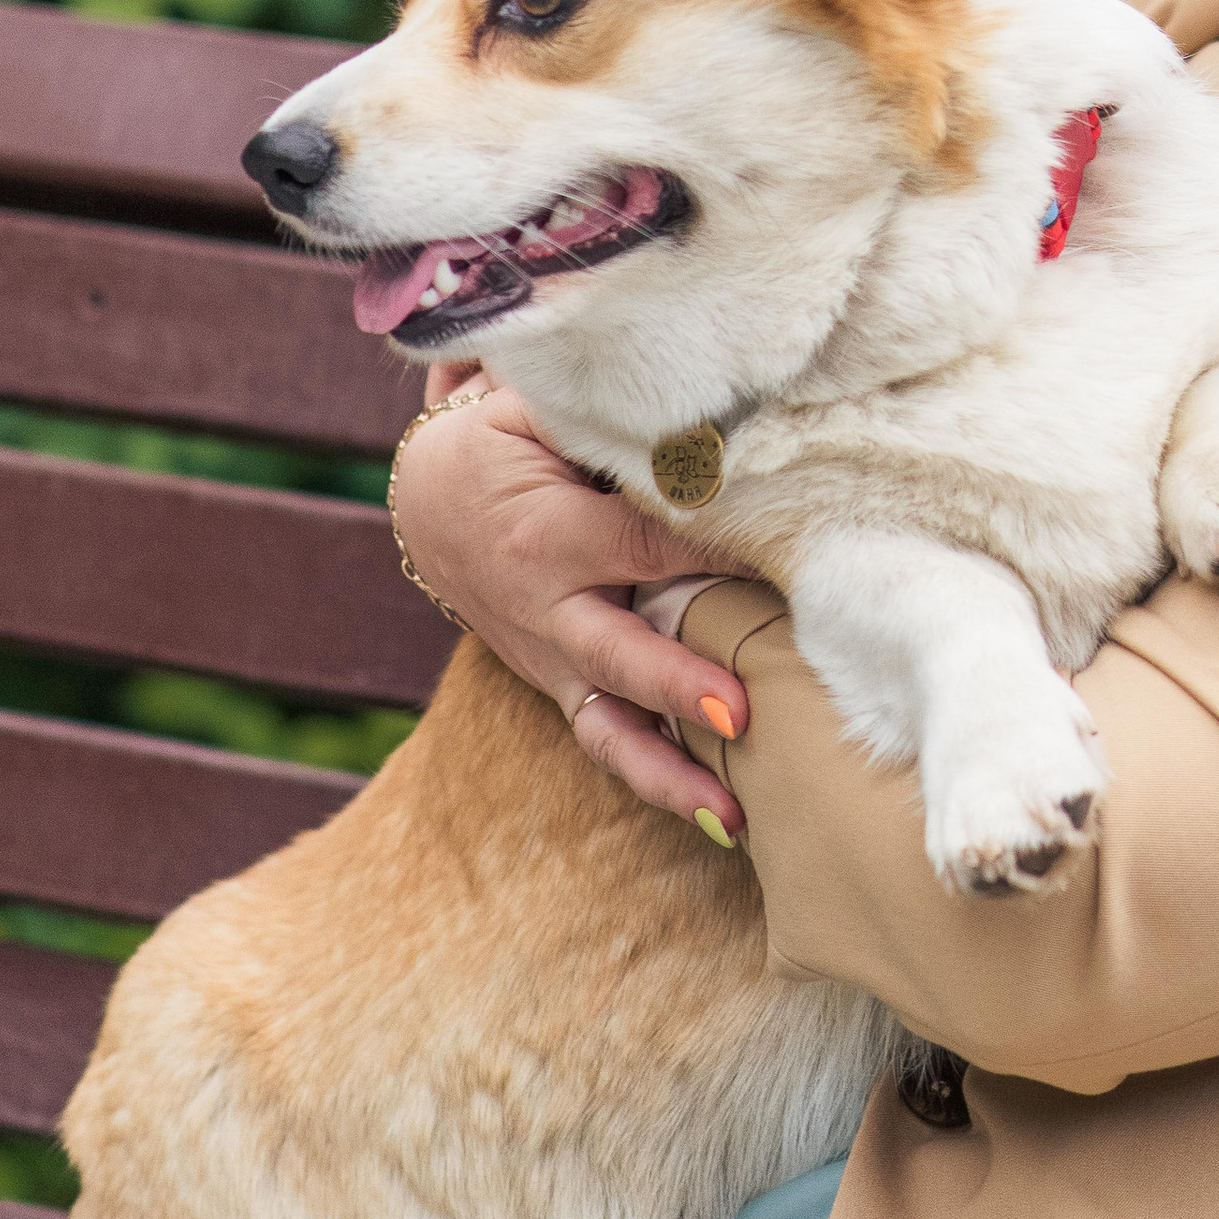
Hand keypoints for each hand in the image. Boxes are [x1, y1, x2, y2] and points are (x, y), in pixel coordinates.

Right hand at [392, 380, 748, 835]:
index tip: (792, 560)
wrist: (426, 501)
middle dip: (679, 684)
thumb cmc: (500, 440)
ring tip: (736, 806)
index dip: (720, 551)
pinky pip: (605, 739)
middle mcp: (546, 607)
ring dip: (671, 770)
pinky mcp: (559, 683)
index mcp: (549, 532)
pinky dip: (656, 779)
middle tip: (743, 710)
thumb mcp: (534, 407)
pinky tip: (722, 814)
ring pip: (610, 724)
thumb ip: (603, 410)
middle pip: (621, 652)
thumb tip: (694, 405)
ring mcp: (551, 657)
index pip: (648, 543)